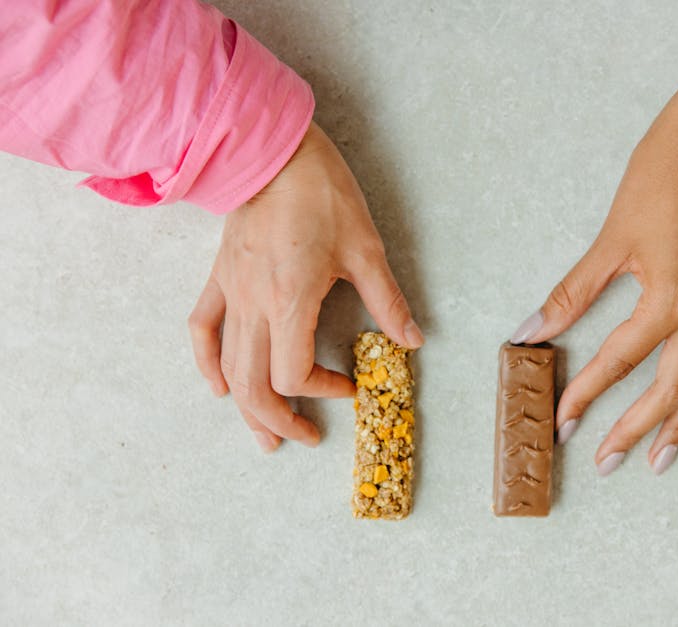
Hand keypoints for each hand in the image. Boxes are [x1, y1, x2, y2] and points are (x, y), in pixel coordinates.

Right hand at [188, 122, 423, 451]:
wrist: (272, 151)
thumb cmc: (321, 193)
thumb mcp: (365, 248)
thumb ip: (387, 300)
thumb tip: (411, 340)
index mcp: (289, 300)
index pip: (293, 374)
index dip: (321, 391)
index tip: (348, 385)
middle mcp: (253, 304)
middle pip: (254, 386)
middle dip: (279, 420)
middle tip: (304, 438)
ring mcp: (231, 292)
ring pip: (228, 367)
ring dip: (246, 407)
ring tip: (264, 435)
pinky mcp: (220, 278)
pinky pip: (203, 329)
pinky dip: (209, 364)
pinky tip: (219, 386)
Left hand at [512, 111, 677, 475]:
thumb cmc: (658, 178)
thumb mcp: (610, 239)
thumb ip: (572, 294)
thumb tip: (532, 330)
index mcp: (669, 299)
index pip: (619, 362)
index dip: (586, 395)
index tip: (563, 423)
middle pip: (669, 387)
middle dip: (635, 428)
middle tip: (607, 462)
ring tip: (661, 458)